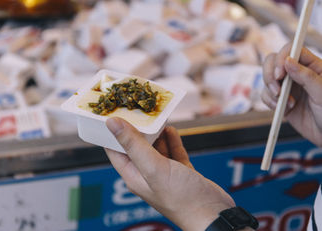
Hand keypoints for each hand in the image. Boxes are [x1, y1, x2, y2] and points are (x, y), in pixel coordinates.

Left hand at [105, 117, 234, 230]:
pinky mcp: (181, 171)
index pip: (115, 150)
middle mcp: (147, 174)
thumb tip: (112, 124)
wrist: (213, 214)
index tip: (114, 114)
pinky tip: (171, 130)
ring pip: (156, 148)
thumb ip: (133, 144)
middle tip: (139, 110)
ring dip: (156, 133)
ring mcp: (164, 173)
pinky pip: (173, 151)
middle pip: (136, 146)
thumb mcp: (153, 167)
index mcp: (134, 176)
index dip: (113, 132)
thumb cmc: (181, 198)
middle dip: (138, 129)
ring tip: (156, 117)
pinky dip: (171, 140)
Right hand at [262, 44, 321, 145]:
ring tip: (285, 103)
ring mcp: (288, 86)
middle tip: (276, 90)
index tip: (280, 74)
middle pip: (273, 60)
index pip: (292, 50)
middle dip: (269, 74)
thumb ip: (306, 76)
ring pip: (267, 78)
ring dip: (271, 91)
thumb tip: (288, 61)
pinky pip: (266, 94)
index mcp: (312, 65)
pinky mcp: (280, 99)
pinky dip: (270, 102)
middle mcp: (297, 73)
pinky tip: (284, 109)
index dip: (281, 58)